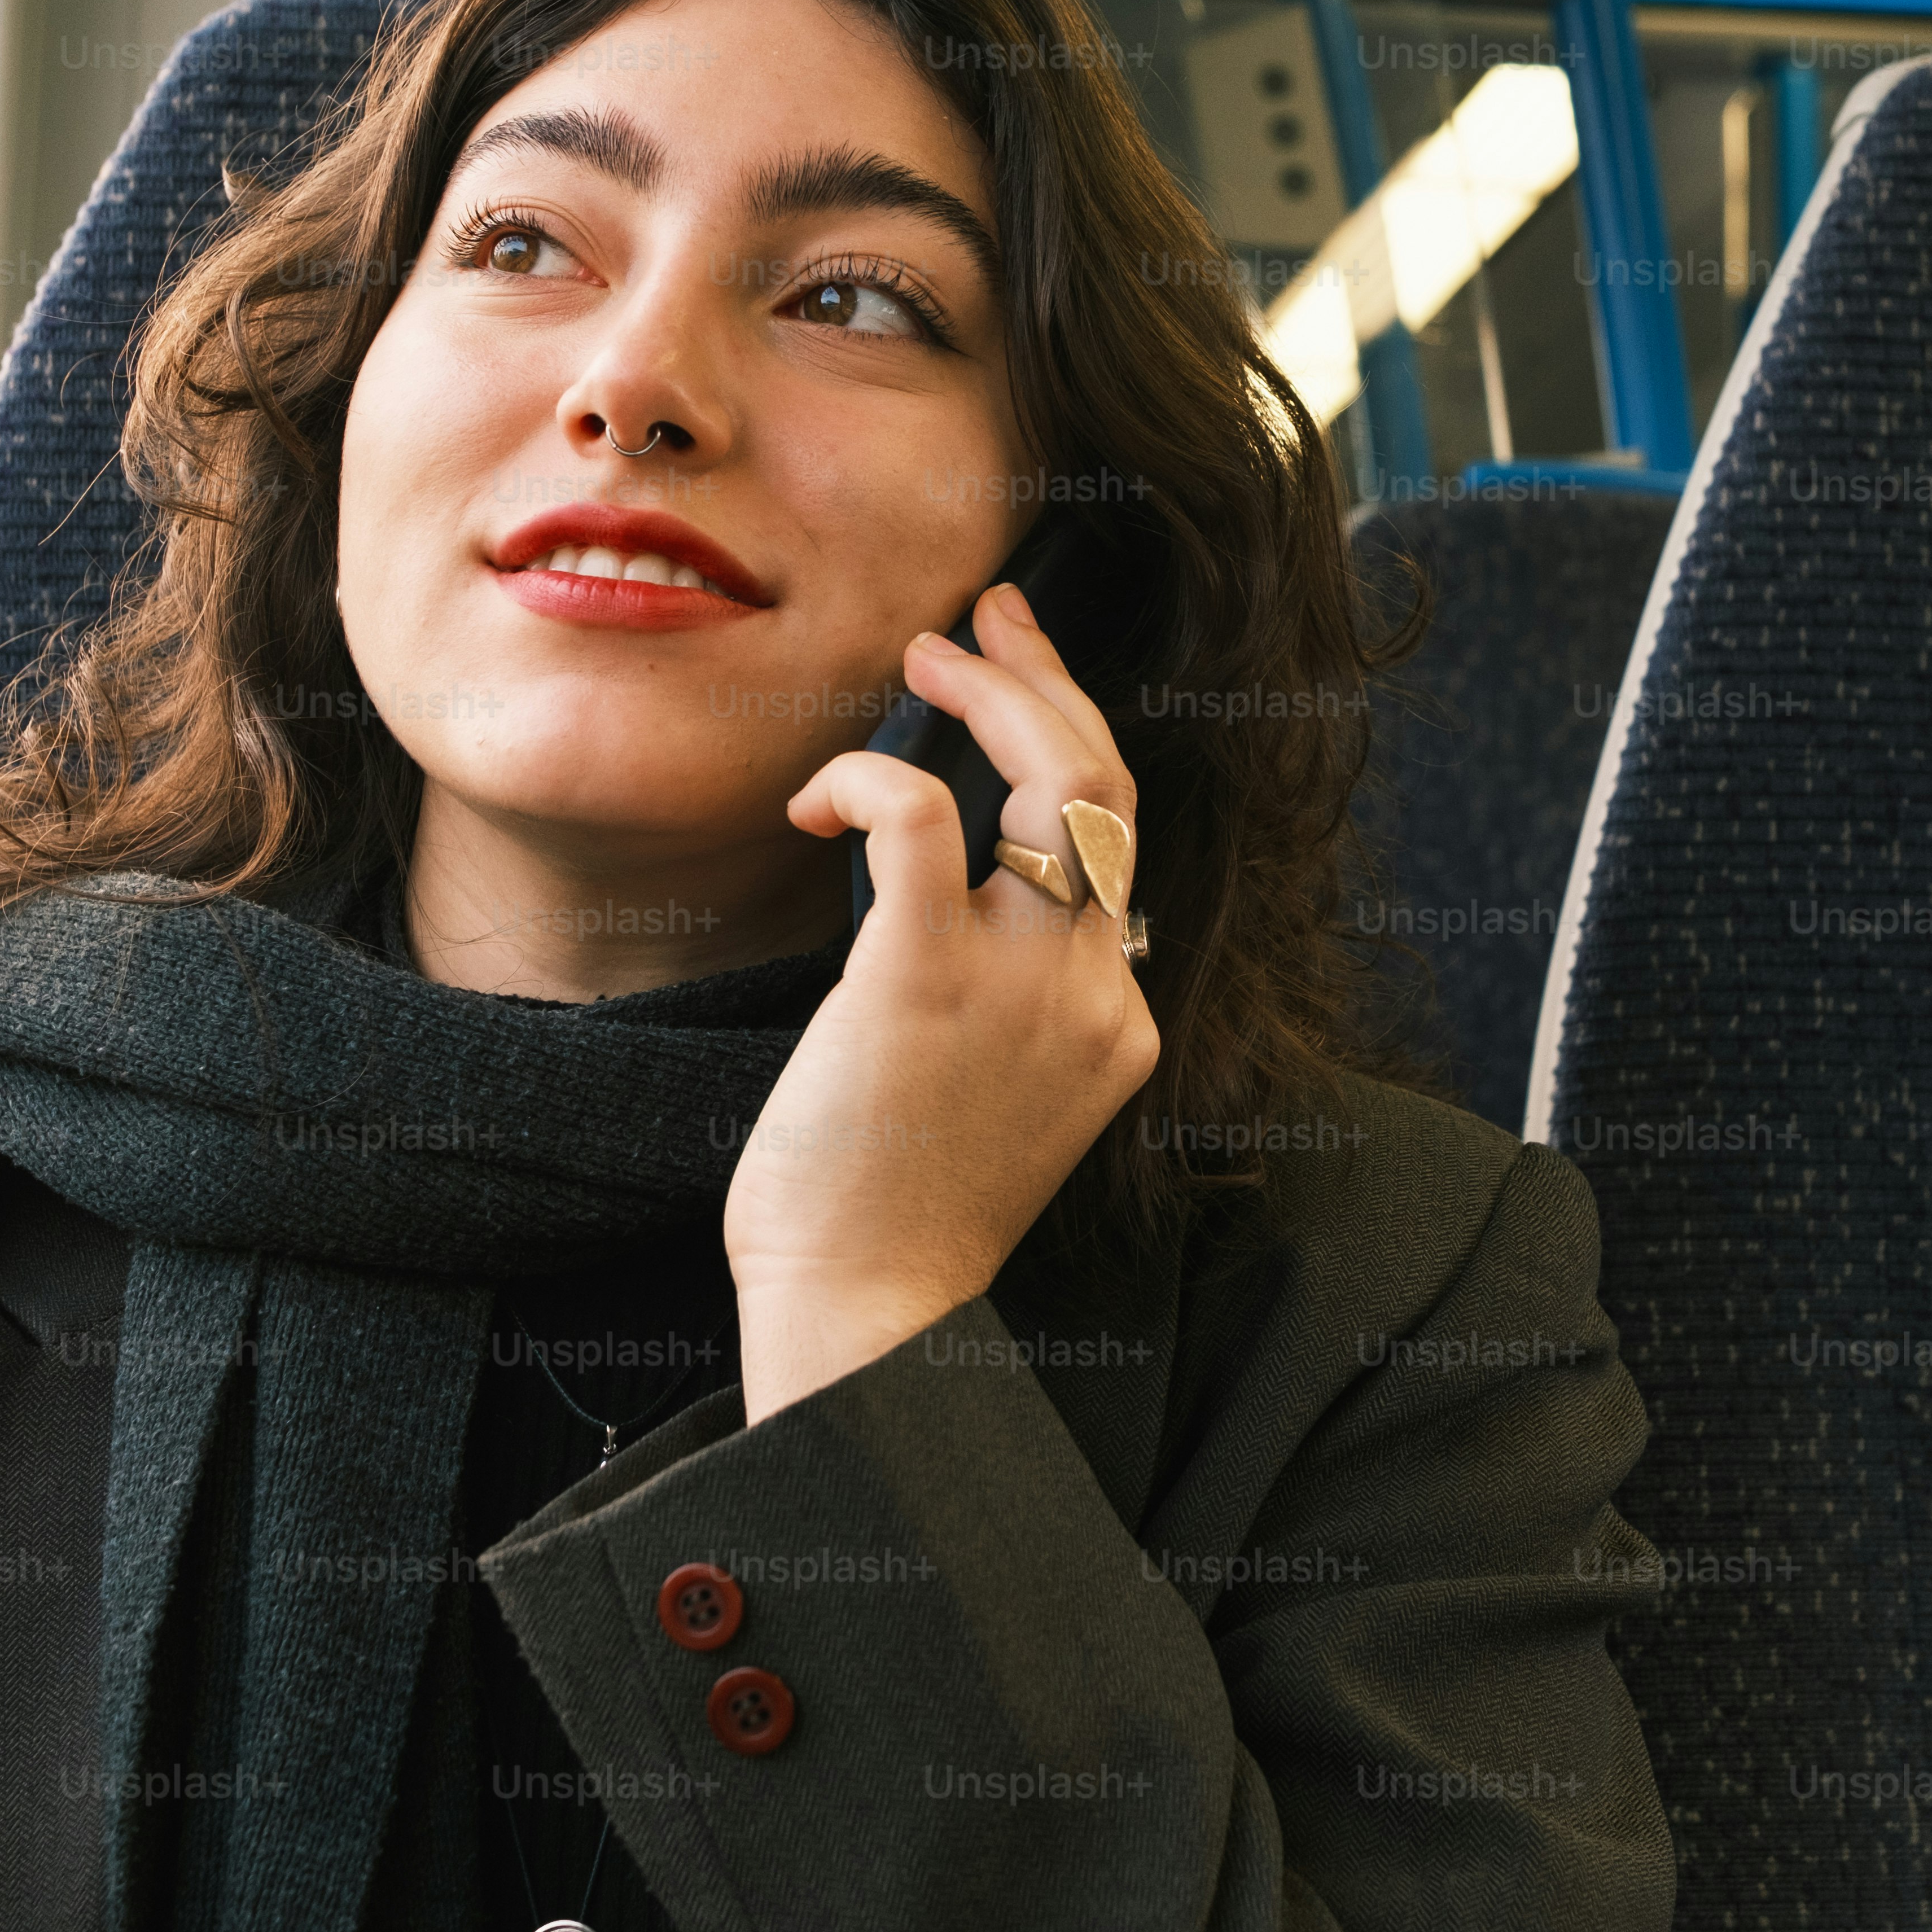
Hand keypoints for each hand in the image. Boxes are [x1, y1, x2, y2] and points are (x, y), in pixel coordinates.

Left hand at [731, 583, 1159, 1419]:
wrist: (865, 1309)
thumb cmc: (892, 1212)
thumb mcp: (986, 1096)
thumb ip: (999, 1002)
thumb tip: (937, 898)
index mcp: (1113, 1020)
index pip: (1112, 850)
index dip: (1065, 746)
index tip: (1014, 679)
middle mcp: (1092, 990)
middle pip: (1107, 787)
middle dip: (1049, 680)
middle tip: (984, 622)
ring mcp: (1024, 982)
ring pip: (1053, 776)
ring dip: (990, 692)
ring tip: (923, 657)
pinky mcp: (925, 975)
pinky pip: (921, 814)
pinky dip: (869, 776)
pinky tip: (818, 797)